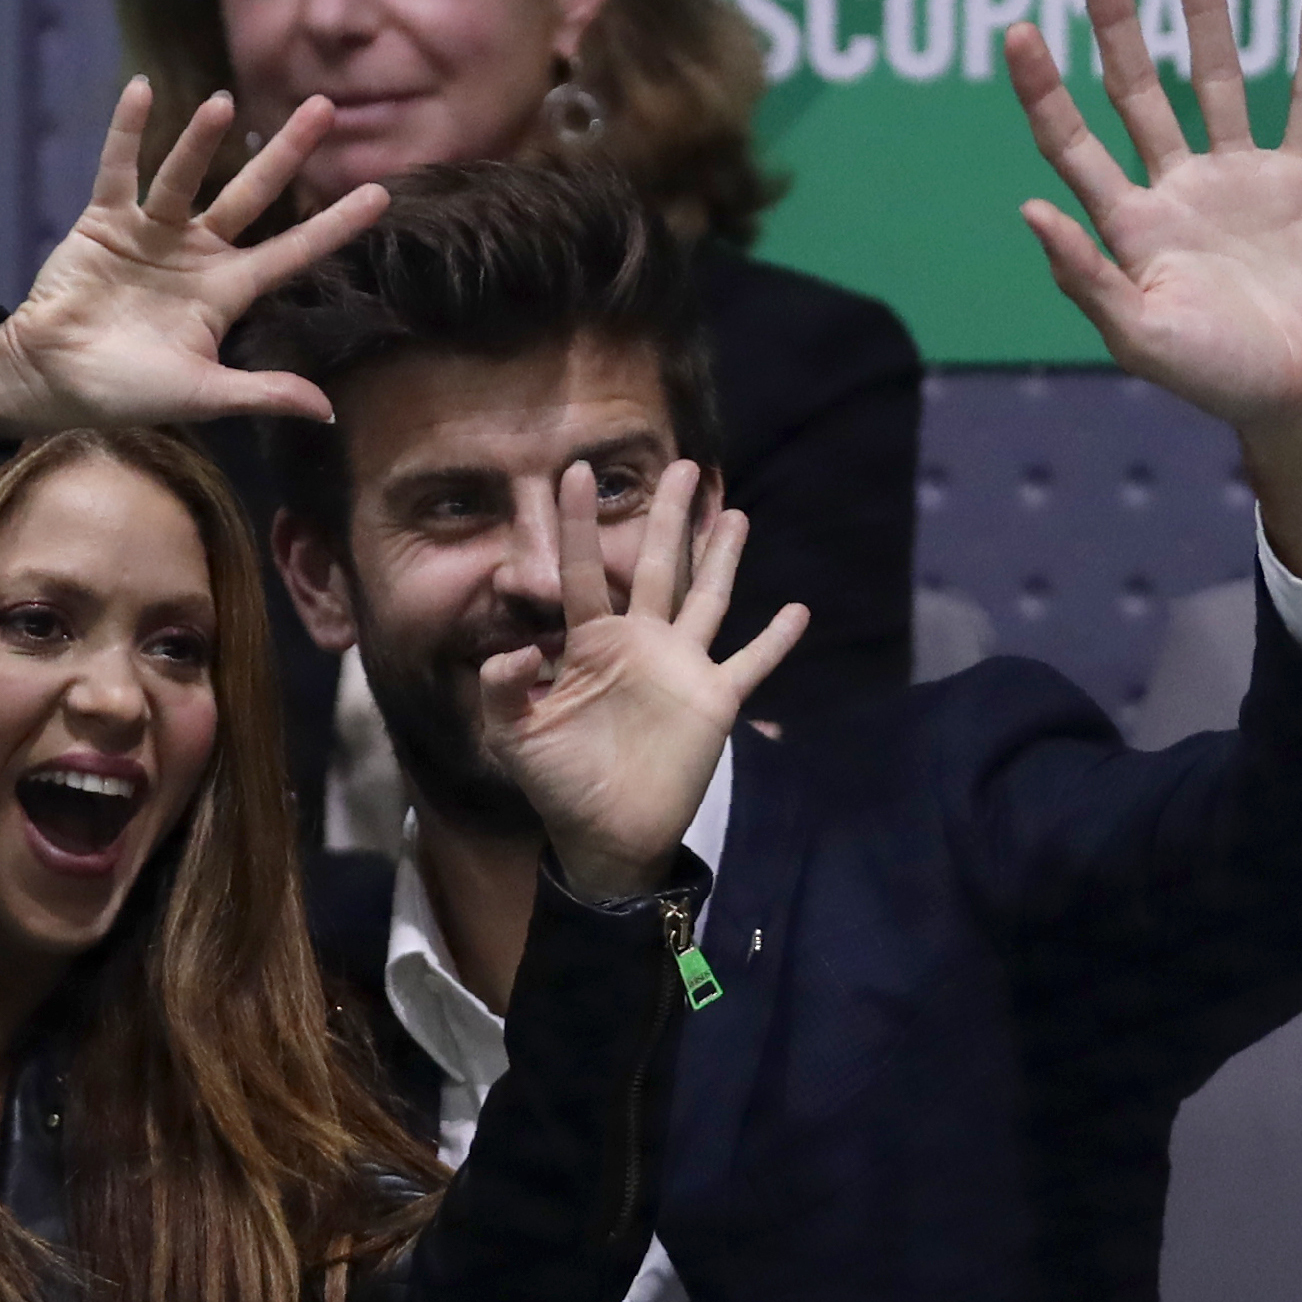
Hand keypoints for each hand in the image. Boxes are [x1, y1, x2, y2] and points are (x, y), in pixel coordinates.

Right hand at [0, 79, 387, 437]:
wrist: (52, 379)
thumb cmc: (126, 392)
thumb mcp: (203, 394)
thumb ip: (263, 393)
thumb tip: (327, 411)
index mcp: (225, 291)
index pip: (292, 251)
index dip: (334, 224)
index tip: (379, 193)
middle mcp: (196, 253)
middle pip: (252, 195)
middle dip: (286, 154)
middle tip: (324, 107)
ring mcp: (152, 232)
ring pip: (185, 176)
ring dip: (202, 141)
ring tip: (224, 102)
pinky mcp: (105, 220)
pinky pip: (119, 169)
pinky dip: (128, 132)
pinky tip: (142, 90)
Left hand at [478, 462, 807, 902]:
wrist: (605, 835)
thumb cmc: (557, 782)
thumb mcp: (512, 735)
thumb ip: (503, 688)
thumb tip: (521, 648)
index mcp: (591, 644)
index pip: (584, 573)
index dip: (576, 525)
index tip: (571, 471)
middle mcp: (640, 644)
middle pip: (659, 566)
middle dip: (670, 517)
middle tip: (683, 466)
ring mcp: (681, 669)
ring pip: (707, 599)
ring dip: (722, 558)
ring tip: (734, 512)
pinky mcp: (714, 700)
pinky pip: (750, 663)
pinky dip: (775, 641)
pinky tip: (798, 611)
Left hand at [1005, 0, 1301, 583]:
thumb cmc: (1214, 379)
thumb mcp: (1137, 335)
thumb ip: (1084, 273)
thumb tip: (1030, 209)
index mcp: (1128, 227)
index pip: (1071, 143)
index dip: (1044, 89)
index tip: (1017, 32)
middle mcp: (1176, 191)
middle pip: (1136, 92)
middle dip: (1115, 28)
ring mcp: (1240, 181)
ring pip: (1216, 80)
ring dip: (1205, 17)